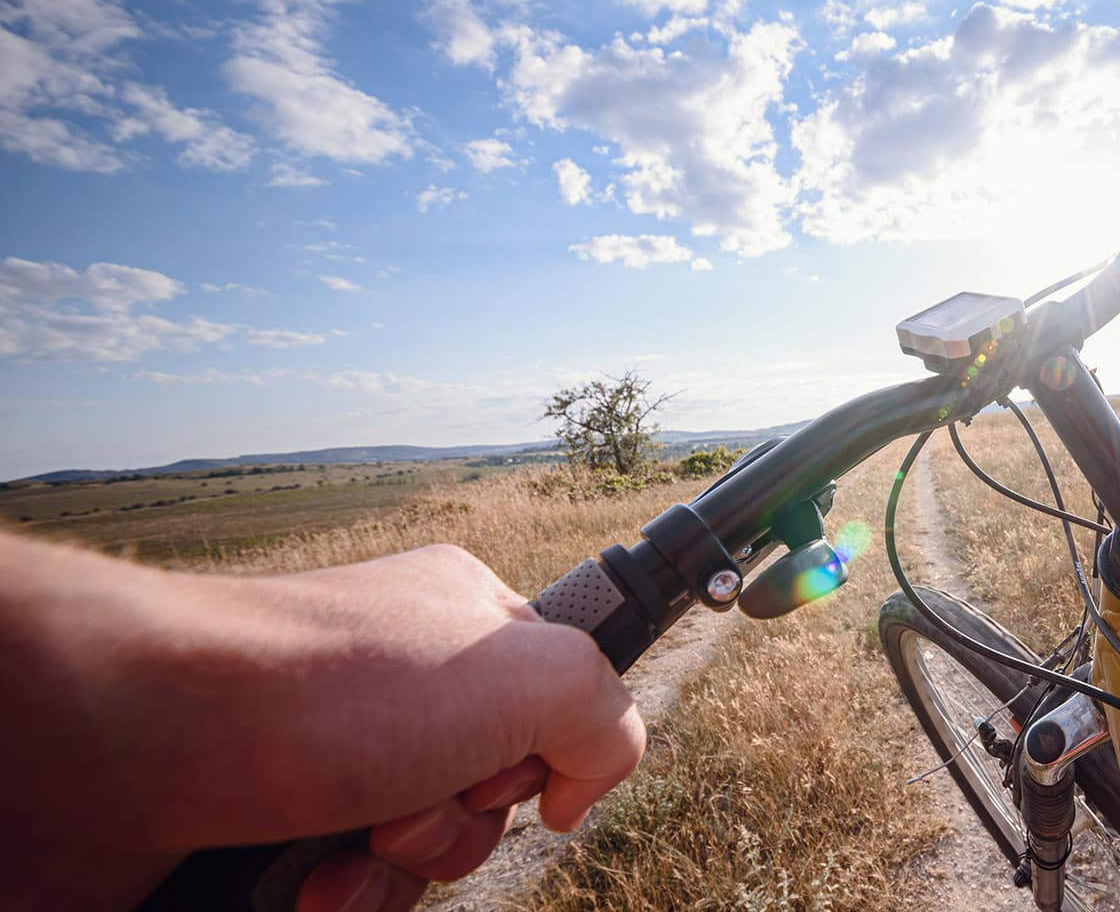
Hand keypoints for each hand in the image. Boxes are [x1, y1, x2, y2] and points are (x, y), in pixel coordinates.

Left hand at [262, 546, 648, 910]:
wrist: (129, 740)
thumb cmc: (322, 689)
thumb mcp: (524, 672)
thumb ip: (605, 715)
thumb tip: (583, 785)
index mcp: (461, 621)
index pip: (557, 704)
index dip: (545, 757)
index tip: (505, 765)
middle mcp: (397, 679)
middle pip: (488, 793)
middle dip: (460, 828)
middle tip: (407, 807)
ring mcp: (331, 750)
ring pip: (417, 852)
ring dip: (397, 877)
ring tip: (342, 856)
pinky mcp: (270, 819)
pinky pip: (344, 888)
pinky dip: (337, 901)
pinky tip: (304, 888)